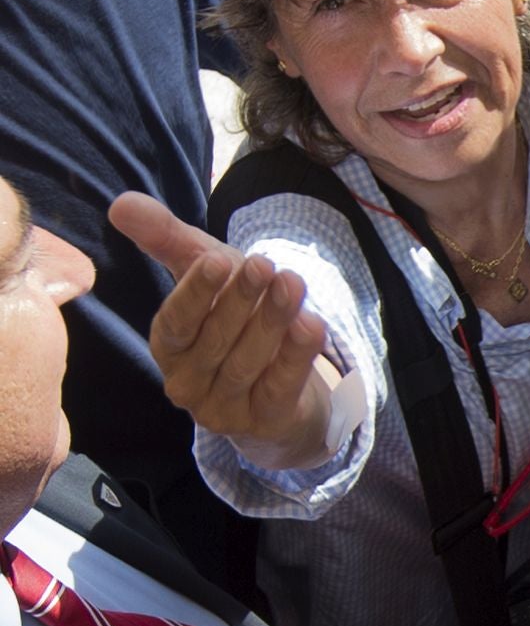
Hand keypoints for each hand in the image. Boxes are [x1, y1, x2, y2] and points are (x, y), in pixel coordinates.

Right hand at [110, 190, 332, 459]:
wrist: (284, 380)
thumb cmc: (235, 315)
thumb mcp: (206, 271)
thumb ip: (166, 239)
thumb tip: (121, 203)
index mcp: (169, 346)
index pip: (174, 323)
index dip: (194, 293)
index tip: (216, 259)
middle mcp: (188, 382)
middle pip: (213, 342)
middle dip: (240, 301)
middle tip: (264, 264)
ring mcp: (224, 408)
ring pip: (246, 364)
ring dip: (271, 322)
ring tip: (293, 284)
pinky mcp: (264, 421)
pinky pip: (279, 387)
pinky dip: (295, 356)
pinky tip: (312, 325)